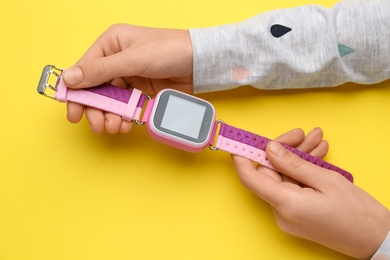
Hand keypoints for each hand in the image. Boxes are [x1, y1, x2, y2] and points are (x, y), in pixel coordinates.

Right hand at [62, 24, 192, 133]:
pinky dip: (124, 116)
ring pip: (110, 100)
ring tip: (114, 127)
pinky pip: (126, 105)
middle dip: (95, 109)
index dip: (77, 92)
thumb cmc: (168, 51)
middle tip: (97, 126)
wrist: (198, 62)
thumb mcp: (132, 59)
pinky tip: (126, 124)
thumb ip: (101, 70)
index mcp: (111, 44)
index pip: (85, 69)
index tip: (74, 112)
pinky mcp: (141, 89)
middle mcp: (116, 59)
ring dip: (109, 116)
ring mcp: (129, 75)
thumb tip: (69, 78)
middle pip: (96, 88)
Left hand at [232, 128, 389, 258]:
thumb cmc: (357, 214)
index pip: (250, 178)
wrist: (376, 239)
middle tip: (303, 134)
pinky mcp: (298, 214)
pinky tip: (318, 155)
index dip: (243, 157)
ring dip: (299, 157)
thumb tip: (269, 149)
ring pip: (285, 177)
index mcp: (285, 204)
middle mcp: (282, 212)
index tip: (241, 141)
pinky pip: (293, 186)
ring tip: (317, 140)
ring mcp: (289, 214)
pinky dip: (303, 171)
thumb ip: (293, 163)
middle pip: (272, 172)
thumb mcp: (325, 180)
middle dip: (285, 149)